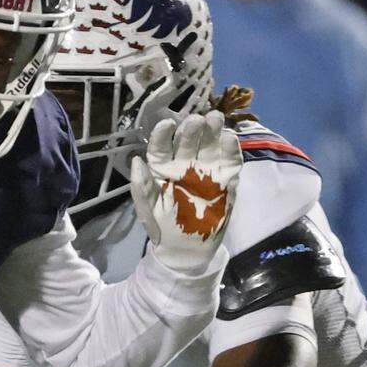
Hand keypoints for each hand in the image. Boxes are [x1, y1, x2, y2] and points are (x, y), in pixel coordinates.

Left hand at [130, 111, 241, 271]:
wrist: (187, 248)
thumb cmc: (162, 226)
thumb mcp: (148, 208)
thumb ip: (141, 186)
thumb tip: (136, 160)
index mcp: (163, 167)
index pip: (162, 146)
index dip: (163, 134)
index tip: (167, 124)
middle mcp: (185, 163)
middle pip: (188, 141)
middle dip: (192, 129)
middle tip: (197, 120)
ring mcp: (207, 169)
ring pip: (210, 145)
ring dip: (213, 130)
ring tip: (215, 119)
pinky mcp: (227, 179)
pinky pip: (230, 160)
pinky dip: (231, 148)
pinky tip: (229, 138)